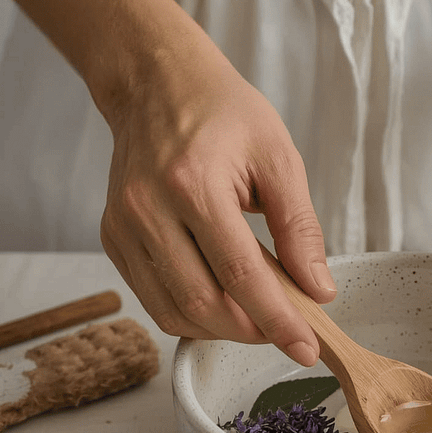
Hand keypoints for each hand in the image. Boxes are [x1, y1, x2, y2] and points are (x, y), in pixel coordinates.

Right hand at [99, 30, 334, 366]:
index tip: (306, 348)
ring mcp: (123, 228)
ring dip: (223, 330)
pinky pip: (154, 300)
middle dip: (253, 332)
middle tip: (289, 333)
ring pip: (174, 313)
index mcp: (193, 185)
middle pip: (204, 304)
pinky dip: (193, 315)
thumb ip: (300, 229)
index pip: (242, 276)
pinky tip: (224, 303)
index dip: (278, 320)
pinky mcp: (113, 239)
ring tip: (259, 317)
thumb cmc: (222, 112)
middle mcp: (148, 211)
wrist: (156, 84)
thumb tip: (318, 291)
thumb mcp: (278, 158)